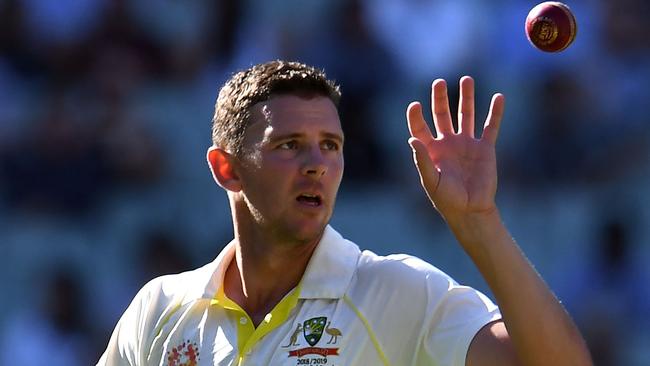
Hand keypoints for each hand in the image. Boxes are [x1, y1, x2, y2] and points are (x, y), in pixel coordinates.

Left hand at [406, 76, 504, 221]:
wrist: (471, 210)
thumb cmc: (447, 199)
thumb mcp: (431, 181)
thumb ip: (422, 160)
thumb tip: (411, 139)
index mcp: (431, 150)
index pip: (421, 127)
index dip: (416, 116)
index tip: (415, 105)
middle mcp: (448, 143)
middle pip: (442, 114)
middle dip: (440, 98)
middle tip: (438, 82)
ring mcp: (467, 144)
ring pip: (466, 114)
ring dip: (466, 97)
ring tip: (466, 79)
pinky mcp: (485, 149)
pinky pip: (491, 127)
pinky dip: (495, 112)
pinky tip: (498, 97)